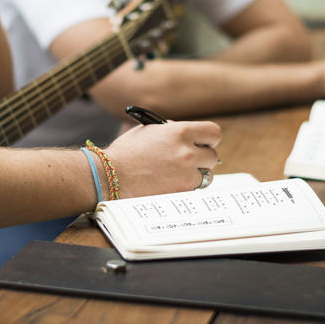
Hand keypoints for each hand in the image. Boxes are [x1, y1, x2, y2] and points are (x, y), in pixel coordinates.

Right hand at [106, 120, 221, 197]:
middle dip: (202, 158)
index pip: (214, 133)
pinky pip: (194, 190)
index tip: (204, 143)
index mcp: (180, 132)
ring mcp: (185, 175)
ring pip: (206, 176)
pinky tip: (169, 184)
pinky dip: (185, 188)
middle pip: (213, 156)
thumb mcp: (150, 130)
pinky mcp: (180, 193)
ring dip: (196, 174)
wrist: (110, 175)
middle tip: (189, 160)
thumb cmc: (127, 151)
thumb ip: (173, 131)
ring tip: (177, 174)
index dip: (209, 139)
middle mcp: (187, 152)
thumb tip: (191, 137)